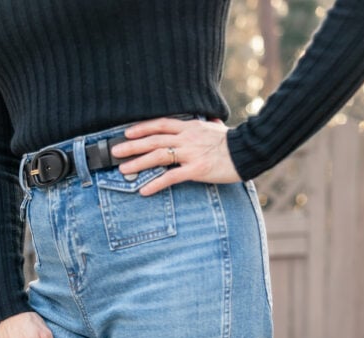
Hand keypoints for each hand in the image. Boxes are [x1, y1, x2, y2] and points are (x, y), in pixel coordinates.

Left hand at [109, 116, 241, 192]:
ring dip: (138, 163)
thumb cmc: (233, 143)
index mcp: (190, 127)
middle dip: (132, 146)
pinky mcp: (196, 169)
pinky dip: (156, 184)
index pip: (160, 124)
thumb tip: (210, 121)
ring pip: (158, 156)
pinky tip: (144, 190)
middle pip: (154, 139)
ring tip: (123, 170)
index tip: (127, 133)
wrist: (248, 151)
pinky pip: (172, 177)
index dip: (142, 128)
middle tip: (115, 152)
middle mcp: (187, 138)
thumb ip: (208, 125)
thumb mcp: (217, 130)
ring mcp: (190, 153)